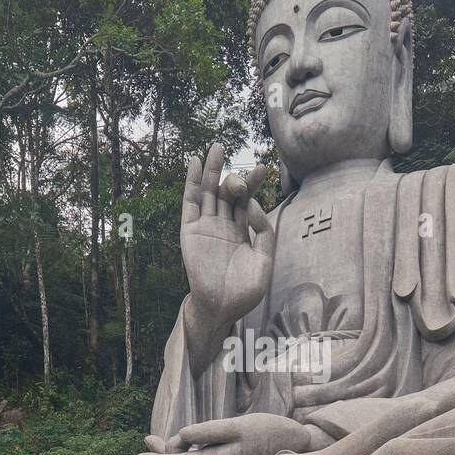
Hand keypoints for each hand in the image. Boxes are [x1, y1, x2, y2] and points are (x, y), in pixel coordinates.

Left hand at [136, 414, 310, 454]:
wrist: (296, 443)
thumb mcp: (240, 427)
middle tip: (146, 440)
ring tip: (156, 439)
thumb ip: (210, 432)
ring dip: (172, 450)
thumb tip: (181, 435)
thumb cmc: (269, 432)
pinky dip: (185, 449)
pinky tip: (181, 440)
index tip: (139, 454)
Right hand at [180, 144, 273, 332]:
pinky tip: (193, 162)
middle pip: (228, 192)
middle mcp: (222, 225)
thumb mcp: (265, 260)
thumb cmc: (244, 290)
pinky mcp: (190, 231)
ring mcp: (206, 227)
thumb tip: (252, 204)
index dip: (254, 183)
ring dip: (212, 169)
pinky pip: (189, 203)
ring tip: (217, 146)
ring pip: (208, 192)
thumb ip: (264, 233)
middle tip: (247, 174)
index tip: (264, 168)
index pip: (247, 200)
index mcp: (241, 231)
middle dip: (237, 178)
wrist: (222, 308)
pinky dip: (190, 182)